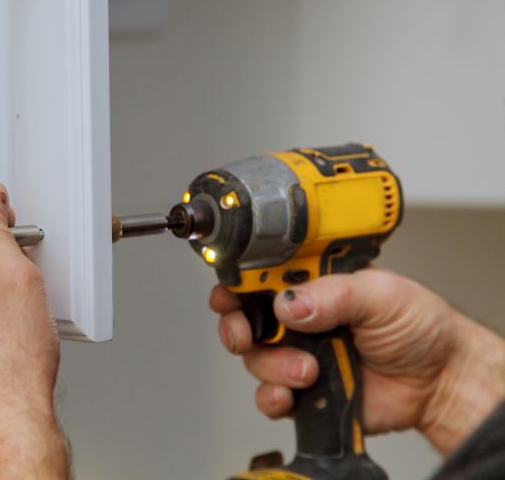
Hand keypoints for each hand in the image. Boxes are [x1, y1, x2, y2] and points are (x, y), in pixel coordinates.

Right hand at [210, 269, 504, 454]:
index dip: (237, 282)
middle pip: (242, 317)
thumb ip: (334, 294)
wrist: (439, 381)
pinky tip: (290, 393)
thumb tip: (290, 303)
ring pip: (254, 359)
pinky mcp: (301, 390)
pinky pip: (268, 396)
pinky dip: (272, 397)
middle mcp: (298, 316)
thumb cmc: (418, 327)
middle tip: (246, 333)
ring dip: (272, 365)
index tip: (231, 292)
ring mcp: (296, 353)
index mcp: (311, 282)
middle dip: (235, 326)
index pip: (259, 275)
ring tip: (307, 369)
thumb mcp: (380, 293)